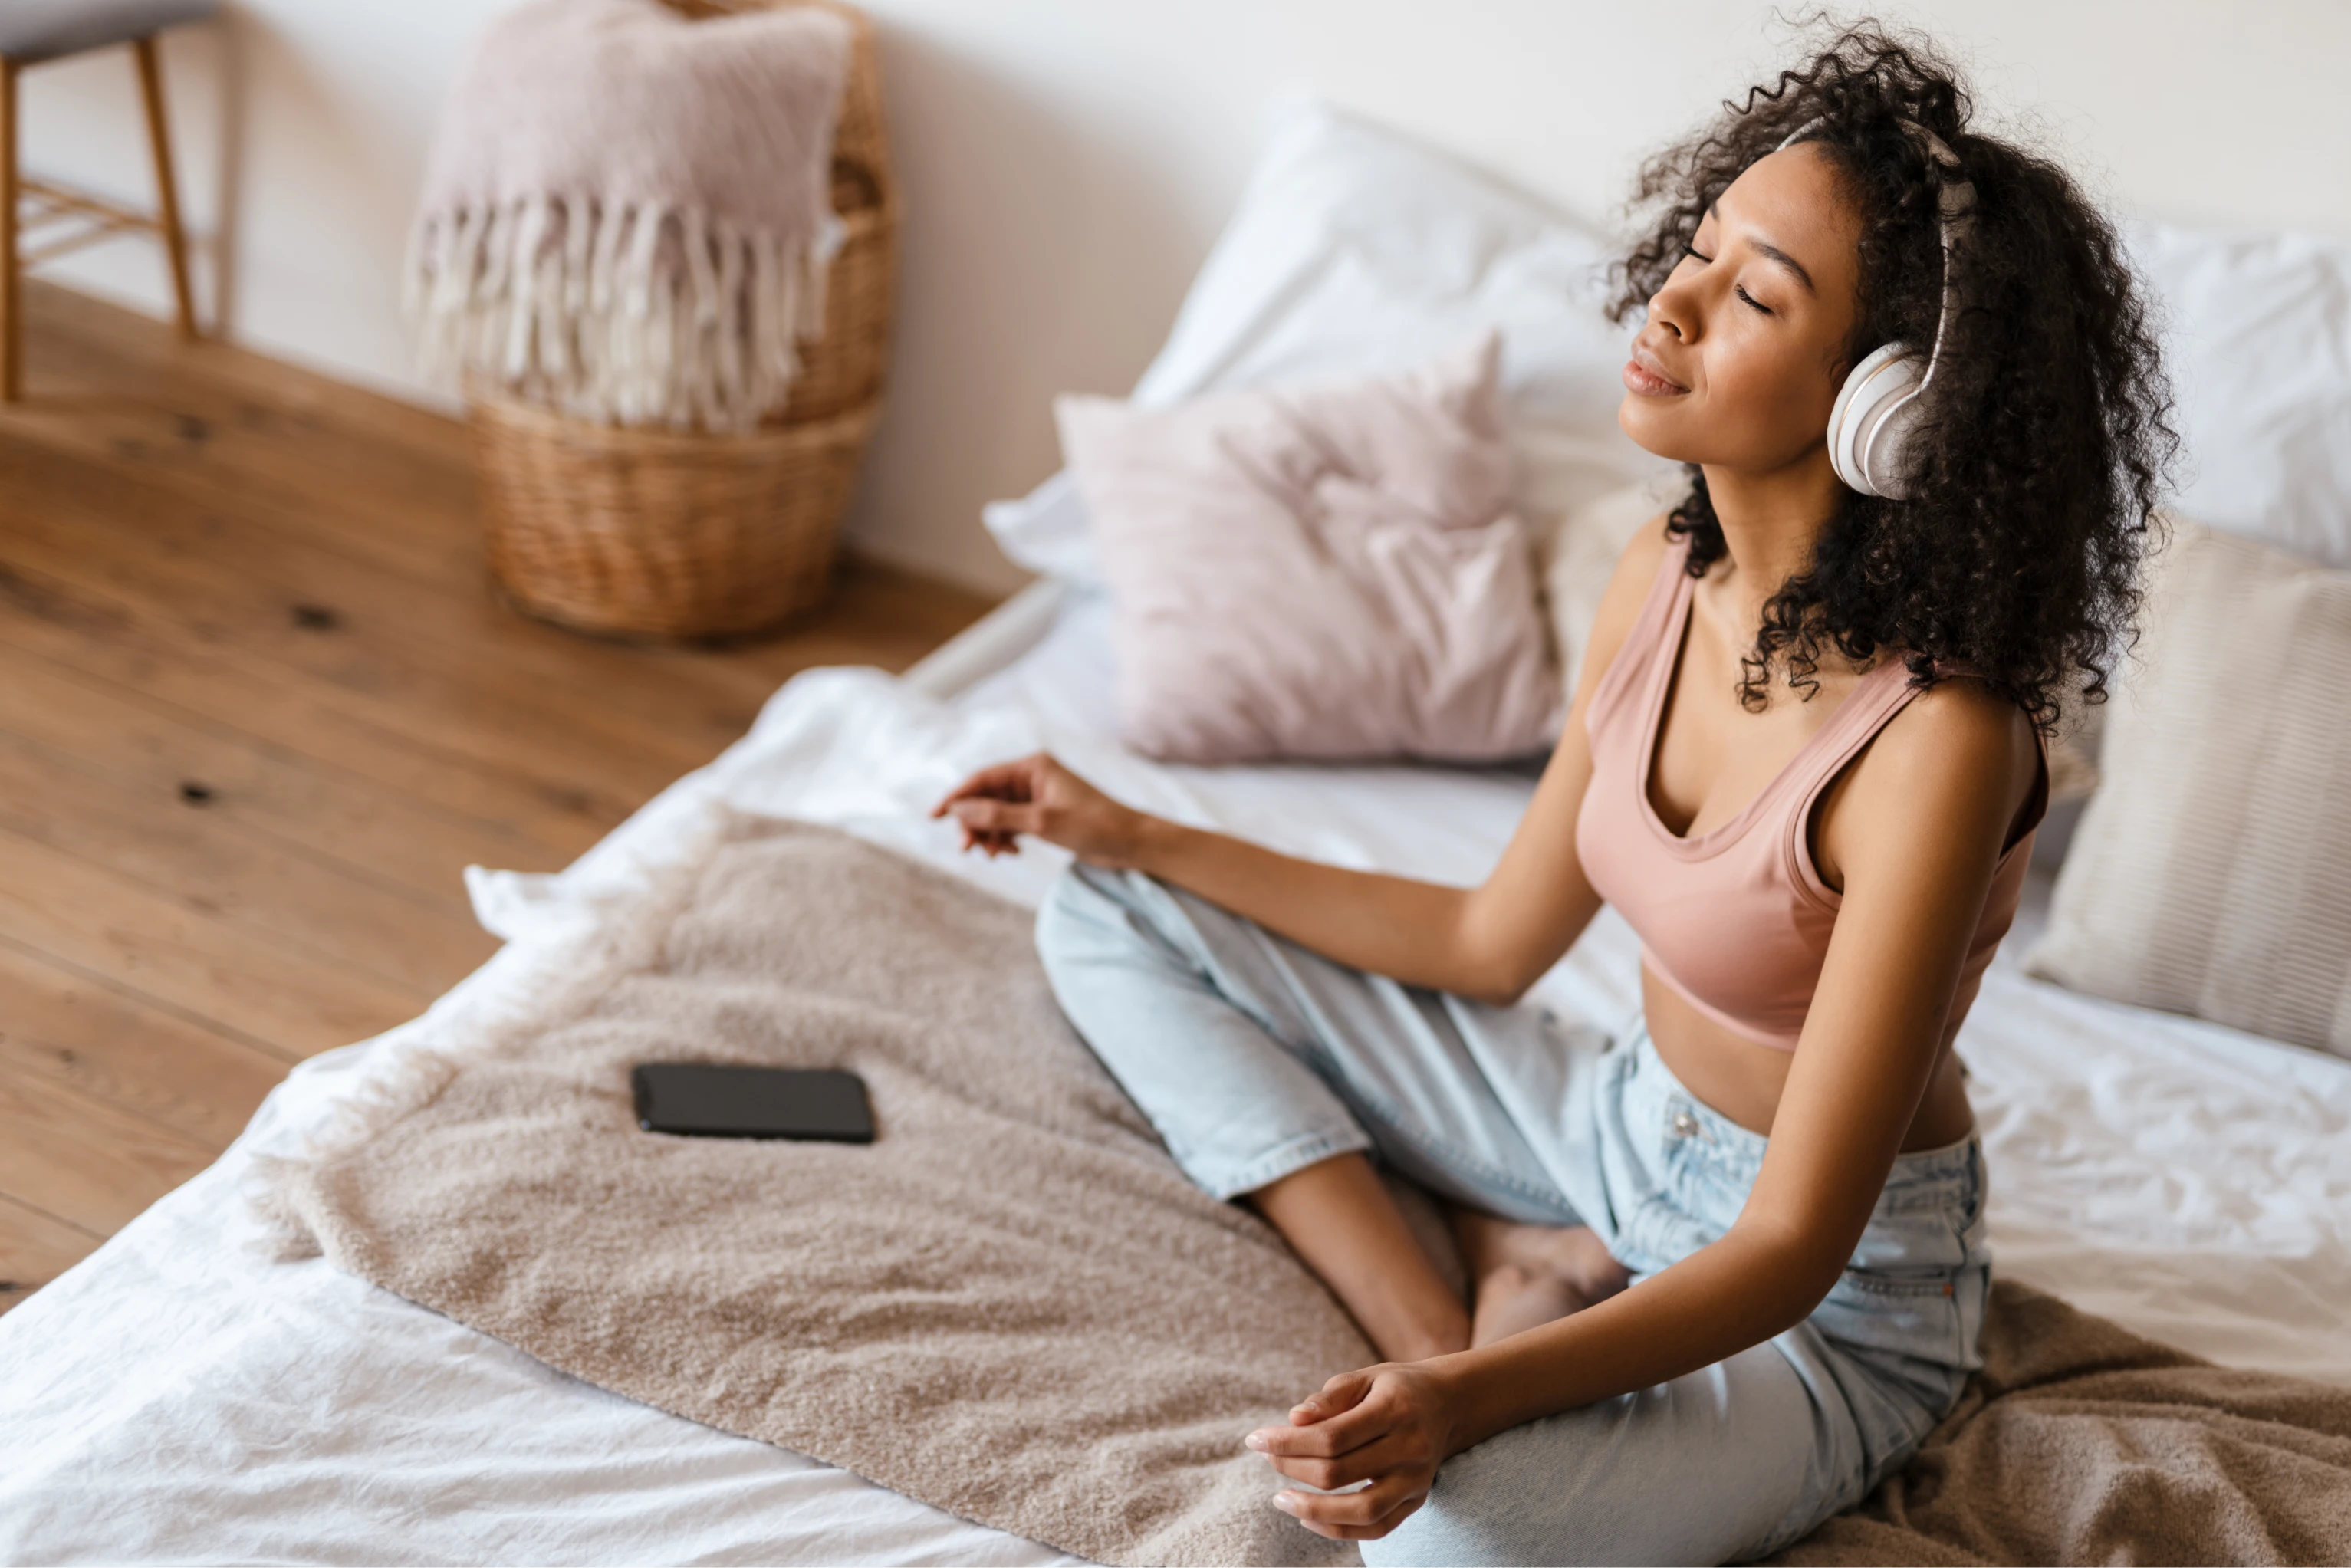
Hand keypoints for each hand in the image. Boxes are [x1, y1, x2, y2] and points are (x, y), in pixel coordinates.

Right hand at [930, 752, 1154, 866]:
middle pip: (986, 797)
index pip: (982, 778)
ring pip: (996, 814)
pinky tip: (1010, 854)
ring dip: (989, 834)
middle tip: (968, 850)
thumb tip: (958, 811)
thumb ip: (998, 817)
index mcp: (1033, 766)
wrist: (1131, 843)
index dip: (955, 797)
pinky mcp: (1043, 815)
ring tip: (995, 856)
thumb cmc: (1094, 826)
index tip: (933, 817)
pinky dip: (1004, 839)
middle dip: (974, 823)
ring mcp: (1037, 796)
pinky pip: (1010, 824)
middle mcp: (1032, 776)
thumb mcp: (1042, 822)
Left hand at [1245, 1361, 1461, 1541]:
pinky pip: (1376, 1528)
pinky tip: (1308, 1518)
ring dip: (1313, 1510)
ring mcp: (1417, 1479)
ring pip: (1361, 1510)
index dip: (1287, 1442)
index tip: (1256, 1440)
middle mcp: (1411, 1448)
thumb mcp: (1363, 1378)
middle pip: (1339, 1472)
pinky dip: (1339, 1530)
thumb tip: (1294, 1419)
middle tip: (1268, 1457)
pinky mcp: (1417, 1501)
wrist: (1447, 1403)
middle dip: (1292, 1467)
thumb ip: (1329, 1397)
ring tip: (1280, 1499)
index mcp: (1395, 1409)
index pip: (1331, 1436)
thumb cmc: (1393, 1388)